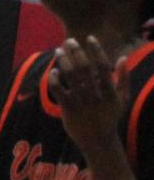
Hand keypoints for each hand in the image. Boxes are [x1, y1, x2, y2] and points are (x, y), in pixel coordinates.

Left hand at [52, 35, 126, 151]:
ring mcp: (81, 102)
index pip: (104, 67)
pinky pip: (57, 89)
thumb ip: (124, 78)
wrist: (98, 141)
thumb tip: (123, 57)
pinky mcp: (68, 108)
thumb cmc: (109, 116)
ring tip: (59, 50)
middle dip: (76, 51)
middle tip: (69, 40)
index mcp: (110, 92)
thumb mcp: (122, 99)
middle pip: (84, 68)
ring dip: (63, 60)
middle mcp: (95, 96)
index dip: (97, 51)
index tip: (89, 38)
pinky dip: (54, 77)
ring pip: (69, 75)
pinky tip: (54, 71)